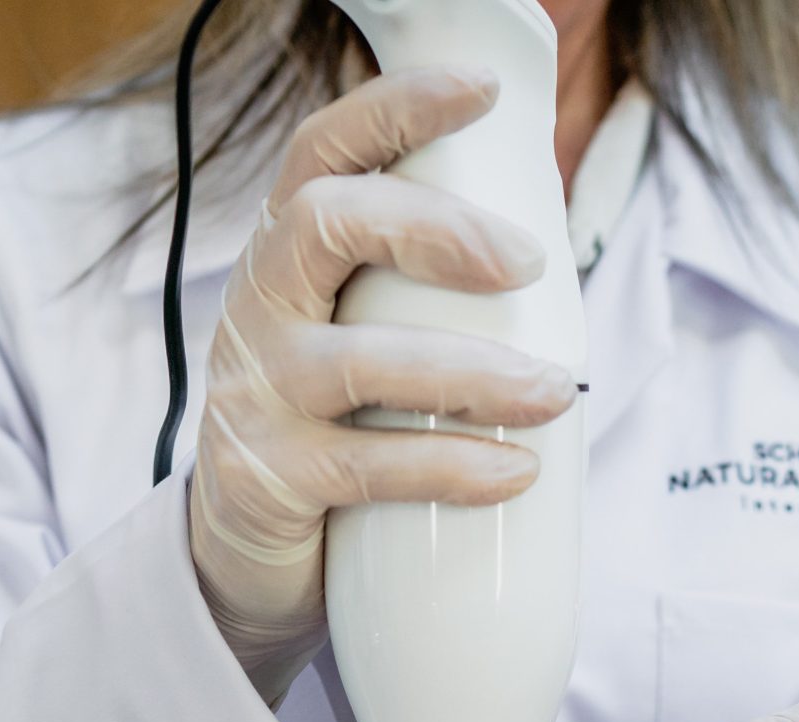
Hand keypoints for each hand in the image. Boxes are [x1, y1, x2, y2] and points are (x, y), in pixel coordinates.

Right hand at [189, 68, 579, 702]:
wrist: (243, 555)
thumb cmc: (333, 426)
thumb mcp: (358, 337)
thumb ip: (417, 291)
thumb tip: (546, 246)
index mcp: (289, 257)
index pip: (323, 153)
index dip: (395, 107)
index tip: (482, 90)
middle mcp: (259, 309)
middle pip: (325, 225)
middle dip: (435, 229)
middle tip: (526, 262)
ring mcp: (255, 396)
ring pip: (356, 360)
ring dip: (471, 372)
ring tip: (555, 391)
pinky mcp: (267, 481)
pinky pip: (364, 467)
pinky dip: (451, 466)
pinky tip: (515, 471)